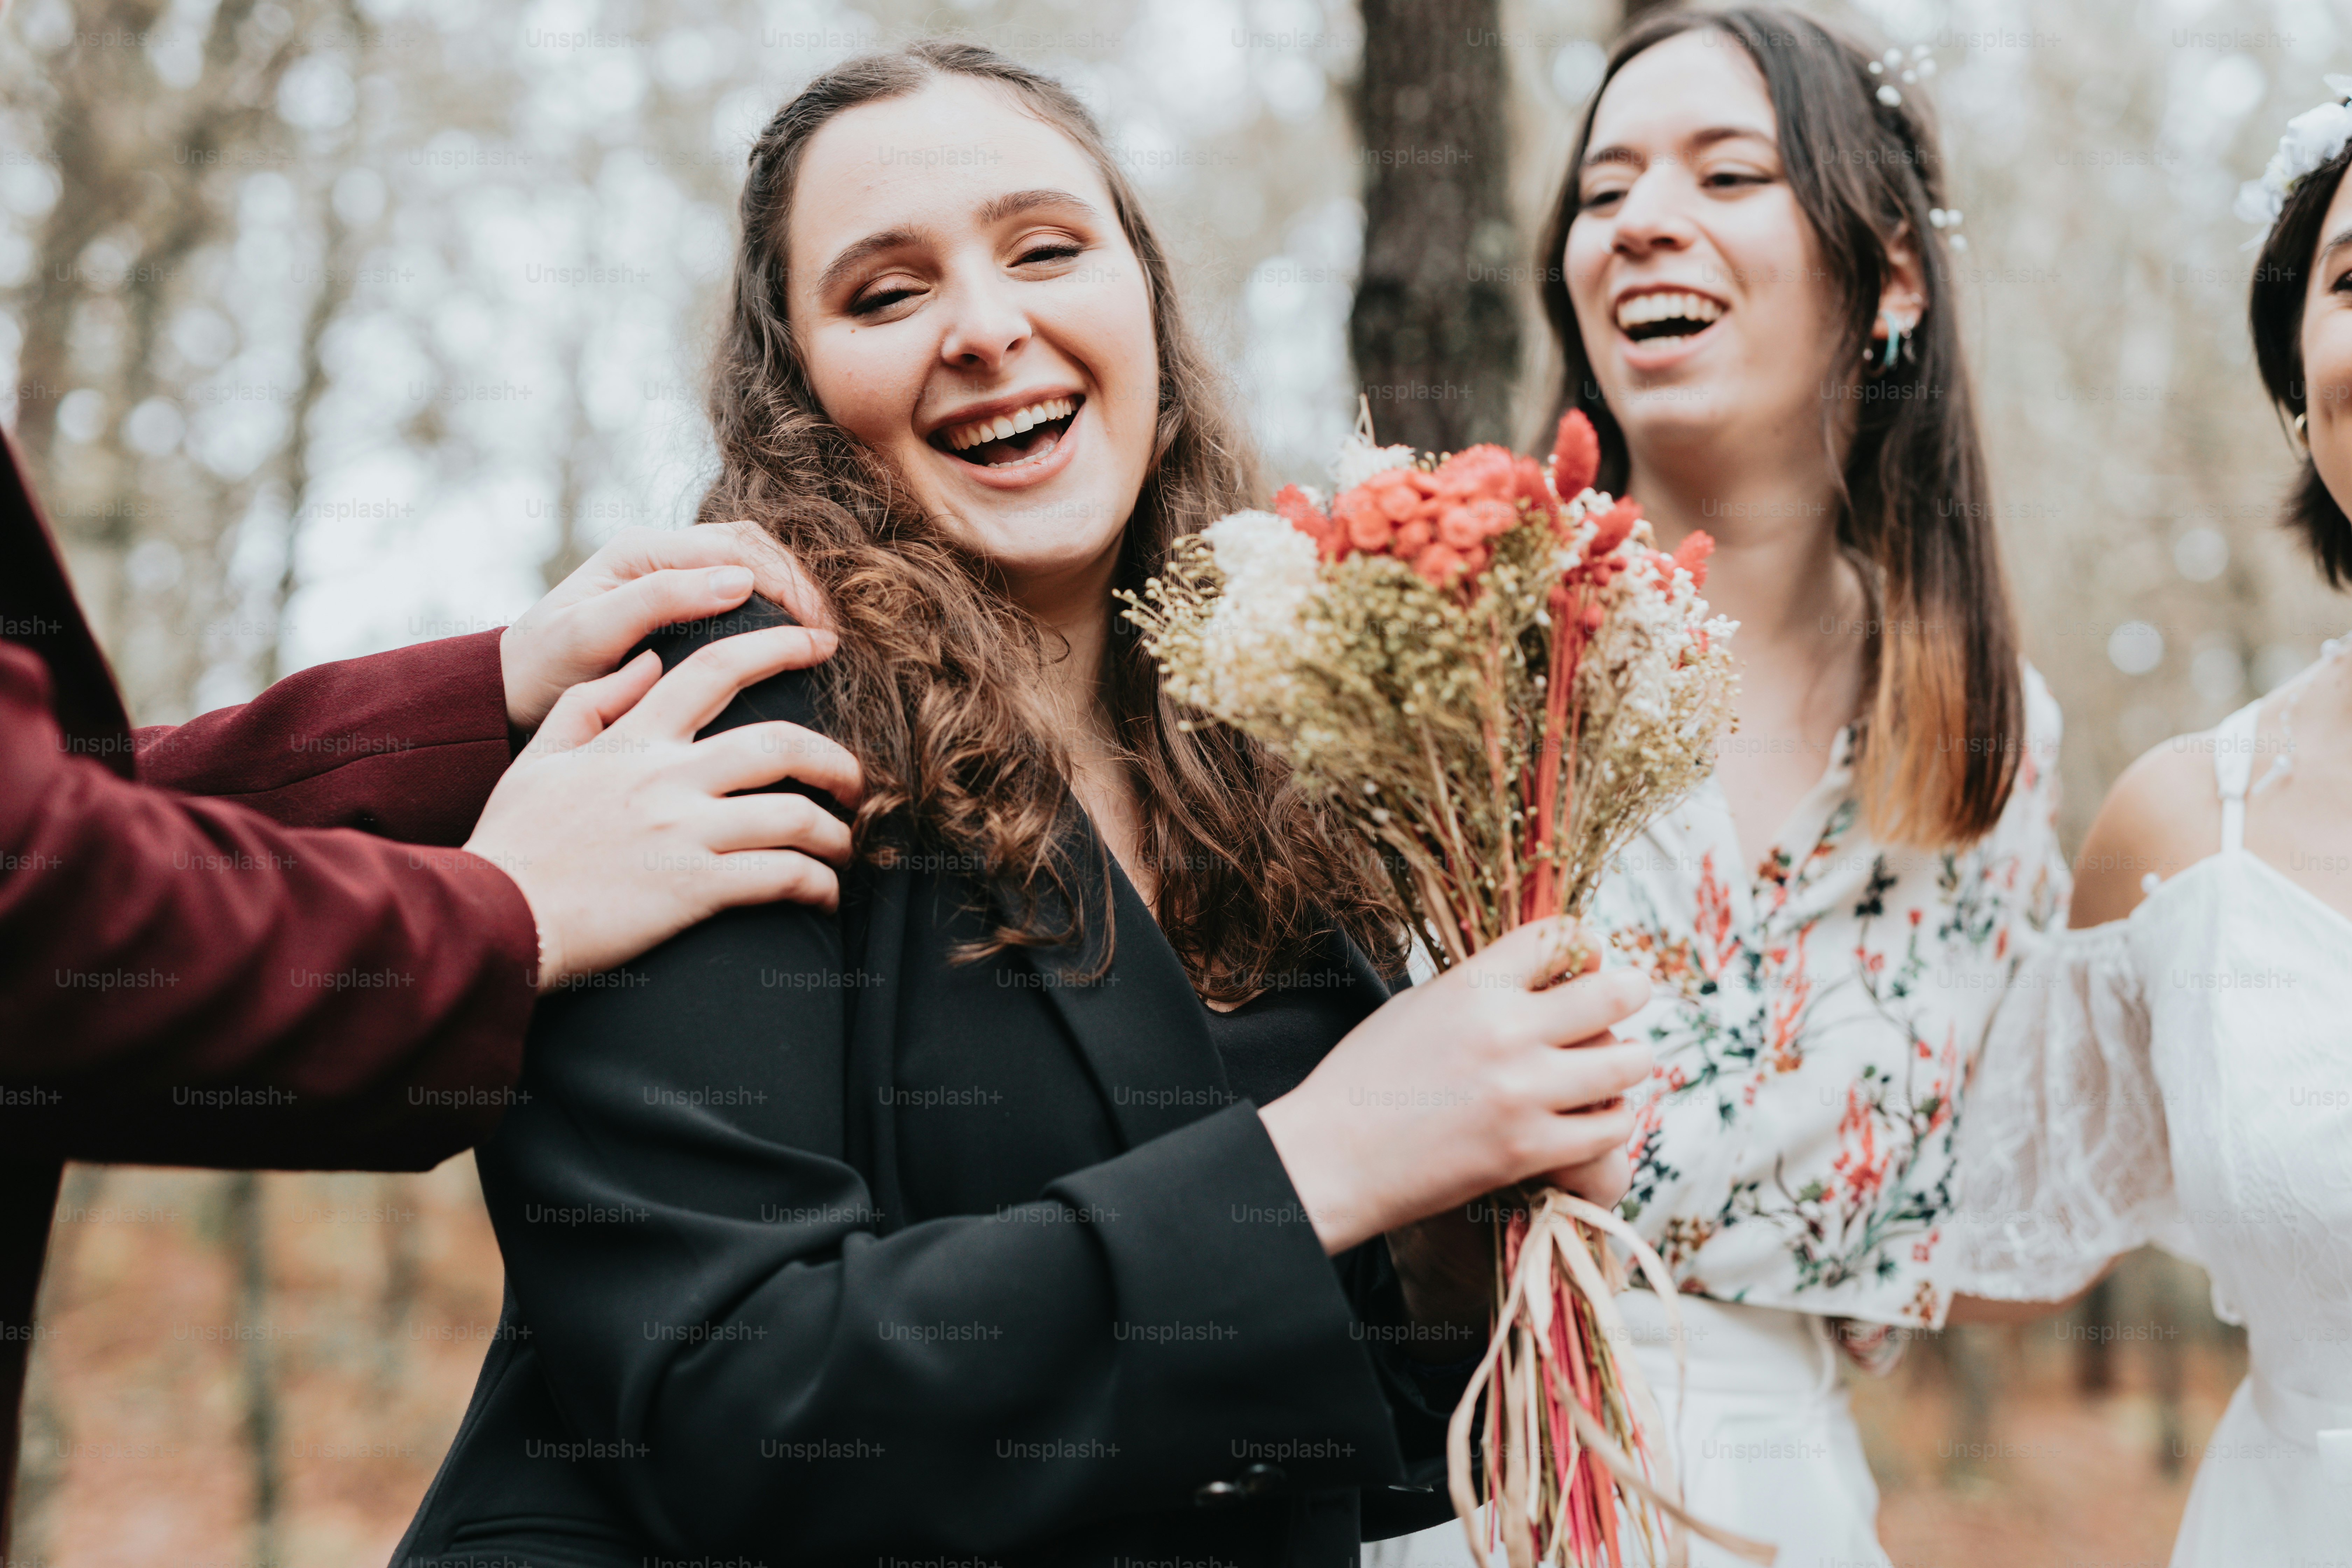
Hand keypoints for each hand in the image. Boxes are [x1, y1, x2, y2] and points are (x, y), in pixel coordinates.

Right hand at [463, 625, 862, 991]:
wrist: (492, 915)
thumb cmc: (514, 842)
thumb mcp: (540, 757)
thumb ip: (593, 702)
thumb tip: (651, 660)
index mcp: (633, 740)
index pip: (715, 670)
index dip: (777, 647)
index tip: (821, 643)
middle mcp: (667, 777)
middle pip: (780, 744)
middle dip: (835, 760)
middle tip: (857, 781)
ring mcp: (683, 832)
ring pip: (793, 816)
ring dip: (835, 834)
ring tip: (845, 849)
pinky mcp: (694, 888)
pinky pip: (780, 877)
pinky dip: (815, 884)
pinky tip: (823, 895)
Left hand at [499, 521, 831, 733]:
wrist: (510, 694)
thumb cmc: (544, 667)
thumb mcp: (590, 632)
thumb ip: (659, 600)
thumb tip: (739, 581)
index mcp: (643, 550)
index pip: (739, 548)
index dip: (789, 584)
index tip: (820, 631)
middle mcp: (663, 554)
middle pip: (757, 550)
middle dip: (804, 586)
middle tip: (836, 637)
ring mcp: (674, 578)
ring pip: (755, 568)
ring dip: (796, 595)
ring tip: (826, 640)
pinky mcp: (680, 606)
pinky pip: (743, 594)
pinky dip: (777, 611)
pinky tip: (796, 645)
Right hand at [1257, 917, 1650, 1254]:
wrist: (1331, 1158)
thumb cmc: (1365, 1078)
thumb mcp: (1419, 1005)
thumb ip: (1482, 988)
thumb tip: (1543, 978)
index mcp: (1471, 985)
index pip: (1561, 937)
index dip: (1586, 943)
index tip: (1590, 959)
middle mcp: (1505, 1031)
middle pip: (1614, 995)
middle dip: (1632, 991)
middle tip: (1631, 997)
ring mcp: (1522, 1093)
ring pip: (1627, 1063)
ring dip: (1627, 1061)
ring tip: (1616, 1065)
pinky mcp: (1530, 1151)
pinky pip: (1611, 1128)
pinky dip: (1612, 1119)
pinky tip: (1595, 1115)